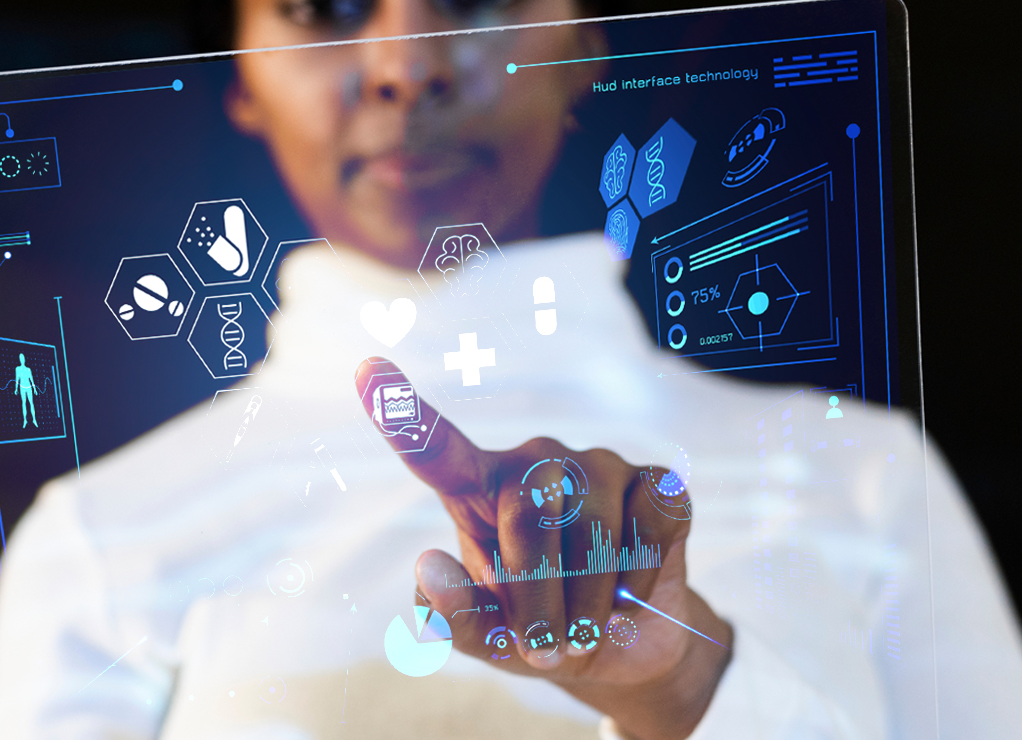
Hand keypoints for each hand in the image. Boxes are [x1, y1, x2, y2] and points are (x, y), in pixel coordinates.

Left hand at [354, 359, 730, 739]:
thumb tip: (427, 565)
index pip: (435, 448)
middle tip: (543, 647)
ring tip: (585, 629)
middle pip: (528, 516)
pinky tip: (632, 591)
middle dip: (538, 598)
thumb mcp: (487, 639)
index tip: (366, 370)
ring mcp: (599, 465)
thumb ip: (453, 613)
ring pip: (594, 529)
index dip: (400, 410)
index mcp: (479, 490)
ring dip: (589, 601)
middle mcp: (536, 463)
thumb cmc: (536, 633)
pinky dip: (640, 578)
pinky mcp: (655, 483)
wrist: (620, 651)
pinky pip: (651, 526)